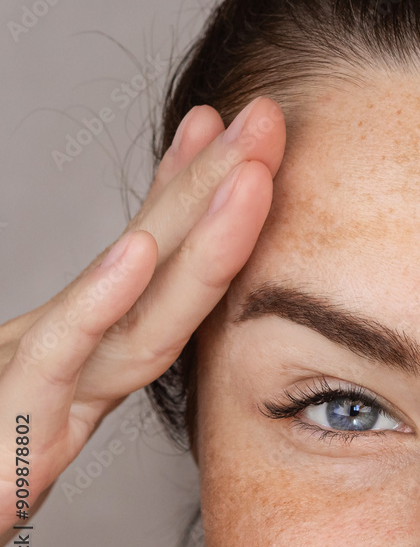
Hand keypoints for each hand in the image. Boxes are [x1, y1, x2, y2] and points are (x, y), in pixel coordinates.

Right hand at [0, 97, 285, 543]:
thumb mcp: (55, 425)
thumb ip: (107, 378)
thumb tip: (158, 319)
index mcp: (90, 361)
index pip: (155, 265)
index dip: (193, 197)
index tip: (236, 139)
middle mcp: (72, 359)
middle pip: (157, 260)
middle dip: (215, 184)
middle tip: (267, 119)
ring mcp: (41, 385)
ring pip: (131, 297)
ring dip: (187, 222)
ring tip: (241, 161)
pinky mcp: (8, 428)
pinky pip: (58, 359)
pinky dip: (97, 304)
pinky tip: (139, 254)